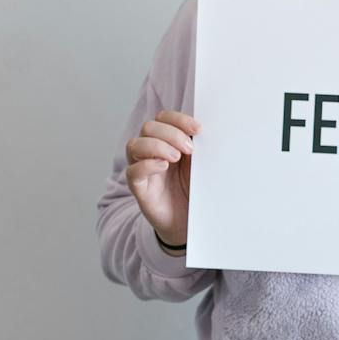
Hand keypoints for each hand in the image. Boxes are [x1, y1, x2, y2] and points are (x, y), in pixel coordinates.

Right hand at [126, 109, 200, 242]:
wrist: (187, 221)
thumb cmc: (192, 190)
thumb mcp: (199, 165)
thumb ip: (199, 148)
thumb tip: (205, 131)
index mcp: (167, 141)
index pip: (164, 118)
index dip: (178, 119)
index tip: (198, 129)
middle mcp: (151, 152)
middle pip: (148, 127)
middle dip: (171, 134)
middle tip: (190, 150)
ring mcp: (142, 169)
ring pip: (135, 145)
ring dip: (158, 146)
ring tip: (176, 158)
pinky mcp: (139, 188)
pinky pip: (133, 171)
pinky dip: (147, 165)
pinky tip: (163, 167)